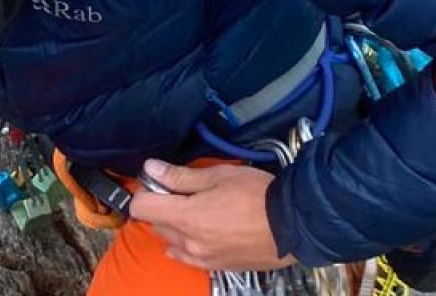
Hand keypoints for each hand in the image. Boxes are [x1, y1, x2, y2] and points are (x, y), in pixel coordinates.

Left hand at [128, 159, 296, 271]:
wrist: (294, 225)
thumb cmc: (258, 195)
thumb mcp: (219, 175)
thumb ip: (180, 176)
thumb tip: (150, 169)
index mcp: (186, 217)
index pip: (141, 207)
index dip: (145, 191)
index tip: (157, 183)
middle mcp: (188, 242)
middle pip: (155, 224)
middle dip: (162, 207)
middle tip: (183, 193)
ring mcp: (202, 258)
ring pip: (171, 242)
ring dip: (174, 227)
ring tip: (197, 212)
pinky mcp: (217, 267)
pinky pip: (188, 257)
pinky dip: (187, 245)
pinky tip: (200, 233)